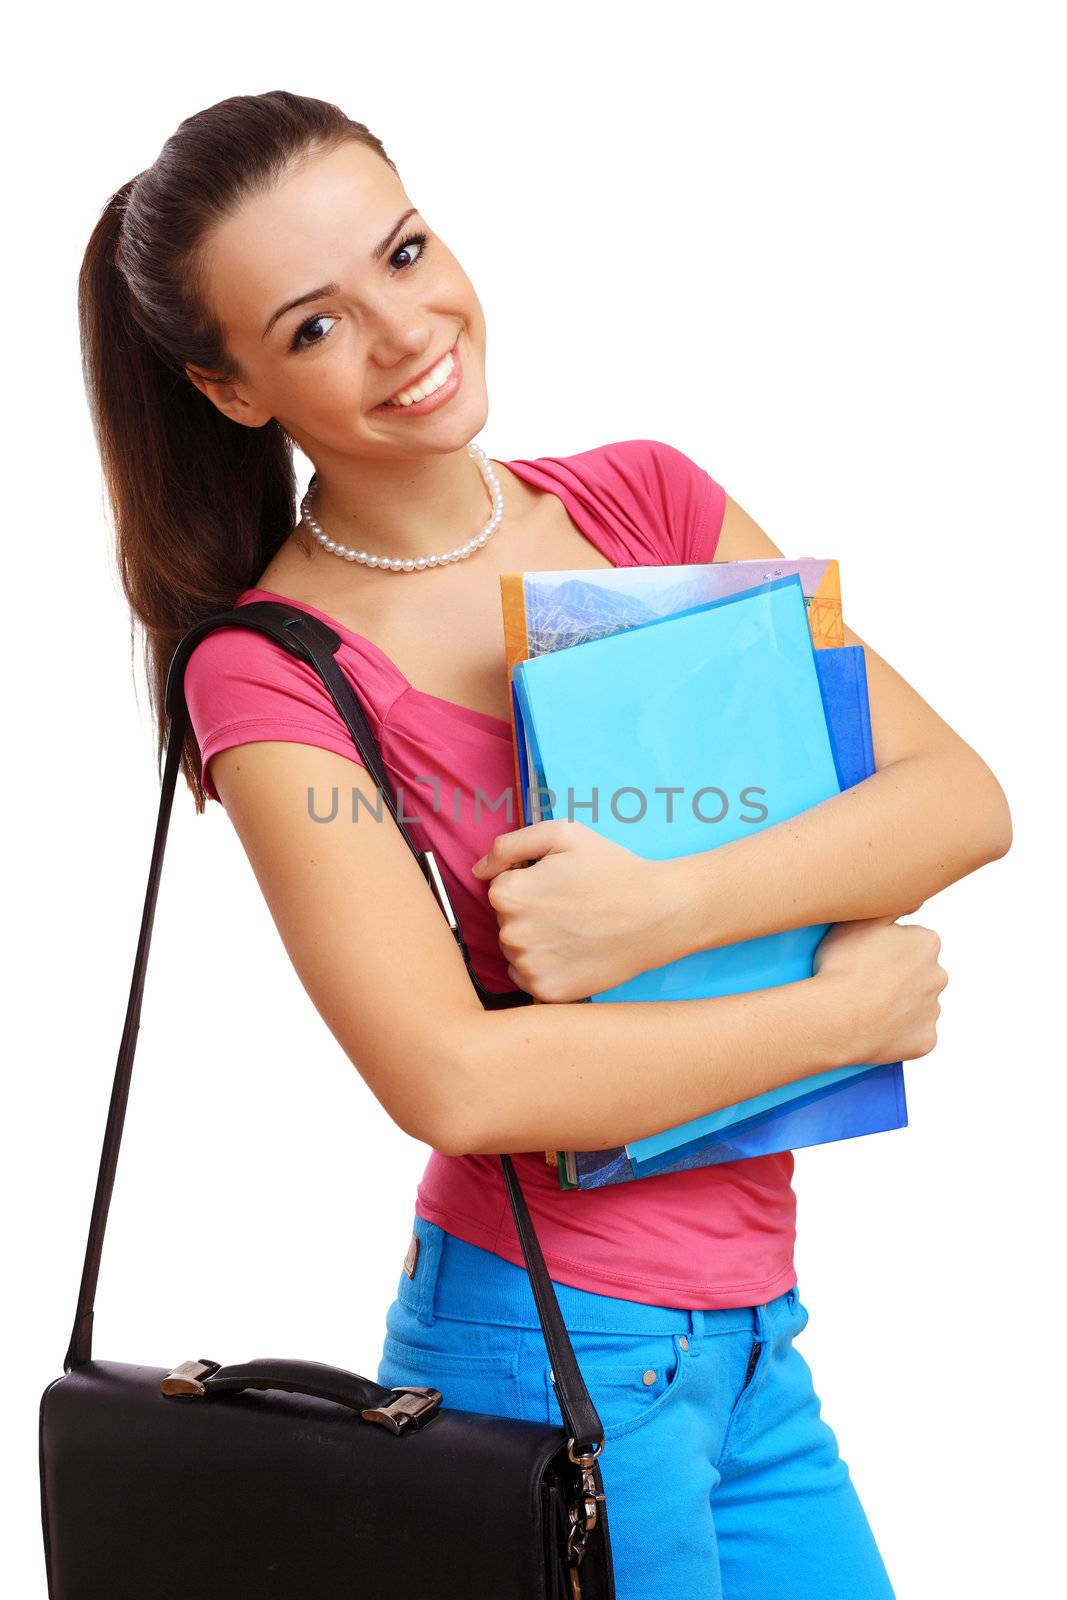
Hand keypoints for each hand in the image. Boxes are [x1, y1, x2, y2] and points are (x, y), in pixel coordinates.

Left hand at [470, 820, 672, 1002]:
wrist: (658, 915)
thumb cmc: (612, 869)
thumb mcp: (562, 834)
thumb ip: (509, 845)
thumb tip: (479, 871)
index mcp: (509, 894)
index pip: (499, 889)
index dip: (529, 882)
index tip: (559, 884)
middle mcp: (511, 934)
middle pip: (505, 921)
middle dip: (530, 912)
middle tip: (571, 906)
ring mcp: (529, 967)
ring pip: (516, 951)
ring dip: (536, 941)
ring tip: (575, 930)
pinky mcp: (547, 992)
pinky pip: (528, 978)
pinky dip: (545, 967)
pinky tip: (574, 953)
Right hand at [814, 915, 948, 1065]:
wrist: (837, 1017)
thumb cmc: (843, 966)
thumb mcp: (861, 919)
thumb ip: (892, 903)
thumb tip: (917, 894)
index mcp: (927, 943)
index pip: (912, 942)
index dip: (885, 949)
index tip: (865, 957)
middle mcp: (939, 975)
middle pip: (918, 973)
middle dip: (898, 977)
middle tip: (863, 982)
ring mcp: (933, 1011)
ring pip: (916, 1005)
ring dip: (897, 1005)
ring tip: (865, 1007)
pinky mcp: (926, 1041)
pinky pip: (913, 1035)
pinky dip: (898, 1034)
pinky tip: (875, 1029)